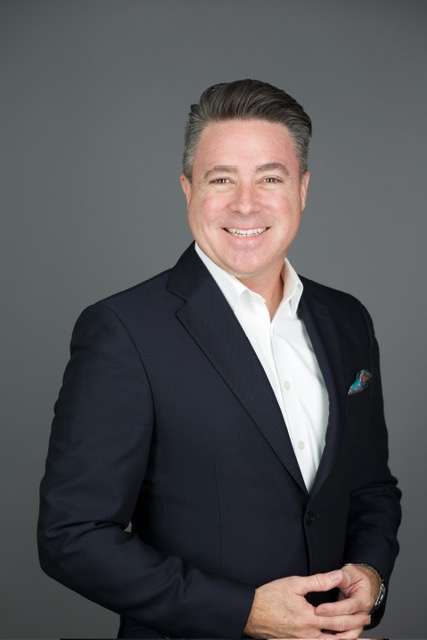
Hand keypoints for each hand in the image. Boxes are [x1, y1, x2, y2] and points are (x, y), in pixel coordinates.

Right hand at [243, 570, 370, 638]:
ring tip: (356, 638)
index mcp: (310, 619)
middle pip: (337, 637)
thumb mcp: (294, 583)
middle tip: (366, 624)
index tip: (366, 615)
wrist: (249, 612)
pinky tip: (330, 639)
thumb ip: (318, 581)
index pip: (338, 619)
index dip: (354, 617)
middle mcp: (307, 635)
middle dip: (354, 631)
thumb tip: (337, 576)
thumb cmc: (269, 597)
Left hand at [315, 564, 380, 638]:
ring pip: (350, 633)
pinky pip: (349, 635)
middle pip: (348, 622)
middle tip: (315, 620)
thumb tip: (336, 576)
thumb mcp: (350, 573)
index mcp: (363, 599)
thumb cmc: (356, 578)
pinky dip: (339, 637)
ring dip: (337, 635)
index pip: (348, 607)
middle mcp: (363, 613)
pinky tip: (327, 636)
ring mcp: (360, 621)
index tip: (319, 609)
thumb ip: (342, 577)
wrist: (366, 585)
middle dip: (331, 622)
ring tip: (322, 635)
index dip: (333, 609)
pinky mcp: (355, 626)